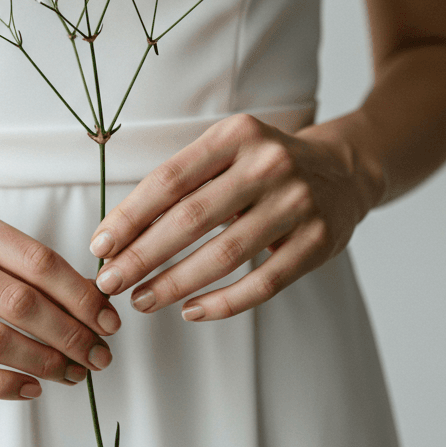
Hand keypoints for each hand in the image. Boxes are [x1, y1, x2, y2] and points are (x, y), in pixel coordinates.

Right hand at [0, 195, 119, 399]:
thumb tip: (78, 292)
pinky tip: (28, 388)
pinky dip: (0, 384)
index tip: (108, 319)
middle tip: (99, 355)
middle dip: (72, 335)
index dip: (81, 296)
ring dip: (44, 363)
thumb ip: (7, 250)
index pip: (39, 262)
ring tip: (71, 374)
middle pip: (23, 304)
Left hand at [89, 113, 383, 319]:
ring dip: (175, 284)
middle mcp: (269, 164)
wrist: (346, 169)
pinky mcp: (319, 242)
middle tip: (110, 282)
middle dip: (142, 255)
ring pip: (224, 255)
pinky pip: (263, 283)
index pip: (170, 180)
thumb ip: (182, 184)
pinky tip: (191, 311)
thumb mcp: (228, 152)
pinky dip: (223, 303)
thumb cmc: (265, 166)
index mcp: (237, 135)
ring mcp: (299, 203)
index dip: (129, 216)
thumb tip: (118, 236)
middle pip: (192, 219)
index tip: (100, 245)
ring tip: (142, 300)